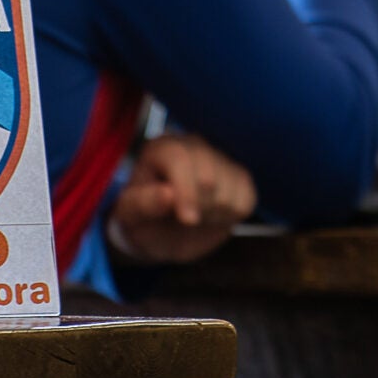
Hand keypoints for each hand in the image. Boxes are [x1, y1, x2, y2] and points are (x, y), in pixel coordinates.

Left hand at [105, 132, 258, 265]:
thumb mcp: (130, 216)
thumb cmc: (143, 221)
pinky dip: (231, 215)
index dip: (186, 191)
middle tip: (182, 220)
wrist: (165, 234)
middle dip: (196, 207)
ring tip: (195, 216)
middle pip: (209, 176)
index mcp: (161, 148)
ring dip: (213, 213)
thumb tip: (168, 194)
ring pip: (230, 188)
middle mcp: (193, 144)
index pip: (180, 159)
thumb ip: (143, 204)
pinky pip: (247, 198)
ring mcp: (220, 157)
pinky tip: (213, 214)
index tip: (187, 220)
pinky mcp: (241, 175)